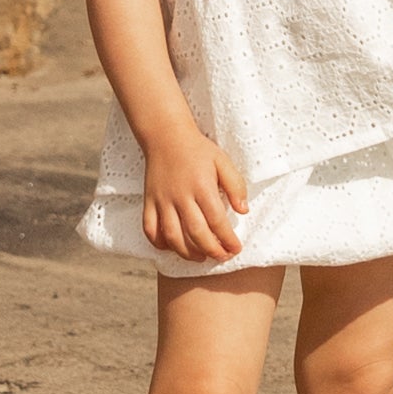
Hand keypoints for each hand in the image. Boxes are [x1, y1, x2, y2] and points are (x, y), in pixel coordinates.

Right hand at [140, 133, 250, 263]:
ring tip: (201, 257)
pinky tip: (173, 247)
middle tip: (222, 257)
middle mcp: (180, 196)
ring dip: (187, 253)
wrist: (166, 136)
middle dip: (211, 250)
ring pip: (172, 236)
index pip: (217, 220)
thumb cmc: (198, 150)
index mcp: (202, 186)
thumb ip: (235, 185)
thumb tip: (243, 211)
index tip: (236, 249)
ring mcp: (162, 200)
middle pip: (196, 232)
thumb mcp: (223, 161)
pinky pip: (150, 229)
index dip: (227, 239)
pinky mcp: (148, 202)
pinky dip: (159, 243)